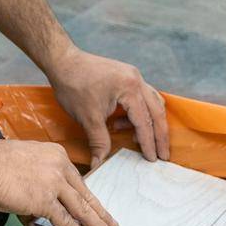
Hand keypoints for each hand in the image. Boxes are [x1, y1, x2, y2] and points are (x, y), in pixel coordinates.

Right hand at [0, 137, 117, 225]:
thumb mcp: (28, 160)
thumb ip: (40, 177)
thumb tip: (42, 203)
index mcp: (57, 156)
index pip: (79, 181)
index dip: (89, 198)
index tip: (98, 208)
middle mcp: (60, 168)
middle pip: (86, 196)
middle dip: (101, 214)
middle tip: (113, 225)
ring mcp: (54, 185)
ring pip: (82, 209)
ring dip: (97, 225)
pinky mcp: (44, 201)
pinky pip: (66, 220)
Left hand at [45, 44, 169, 167]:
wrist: (62, 61)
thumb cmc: (73, 85)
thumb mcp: (87, 118)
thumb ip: (99, 142)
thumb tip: (99, 164)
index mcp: (130, 88)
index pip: (144, 121)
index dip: (148, 143)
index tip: (152, 160)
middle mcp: (136, 80)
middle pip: (157, 112)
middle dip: (160, 136)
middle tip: (162, 155)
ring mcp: (133, 76)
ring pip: (153, 103)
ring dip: (151, 123)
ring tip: (141, 140)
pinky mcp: (127, 76)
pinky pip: (143, 96)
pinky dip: (141, 112)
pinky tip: (126, 122)